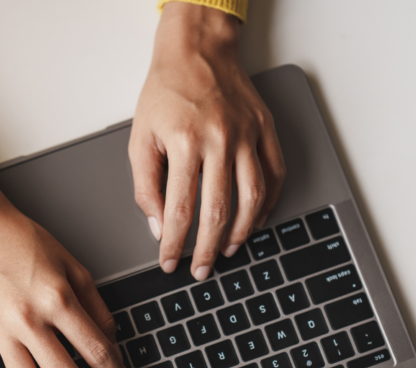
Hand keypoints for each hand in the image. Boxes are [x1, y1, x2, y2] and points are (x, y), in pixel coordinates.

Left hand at [129, 2, 285, 280]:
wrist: (197, 49)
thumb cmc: (165, 93)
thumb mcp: (140, 139)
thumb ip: (146, 186)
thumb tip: (159, 227)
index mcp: (185, 144)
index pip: (179, 210)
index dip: (174, 244)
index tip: (169, 263)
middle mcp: (220, 141)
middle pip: (218, 212)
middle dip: (208, 250)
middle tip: (201, 270)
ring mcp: (248, 135)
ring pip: (253, 197)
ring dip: (241, 232)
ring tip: (229, 250)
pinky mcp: (265, 130)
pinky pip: (275, 174)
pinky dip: (268, 204)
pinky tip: (255, 221)